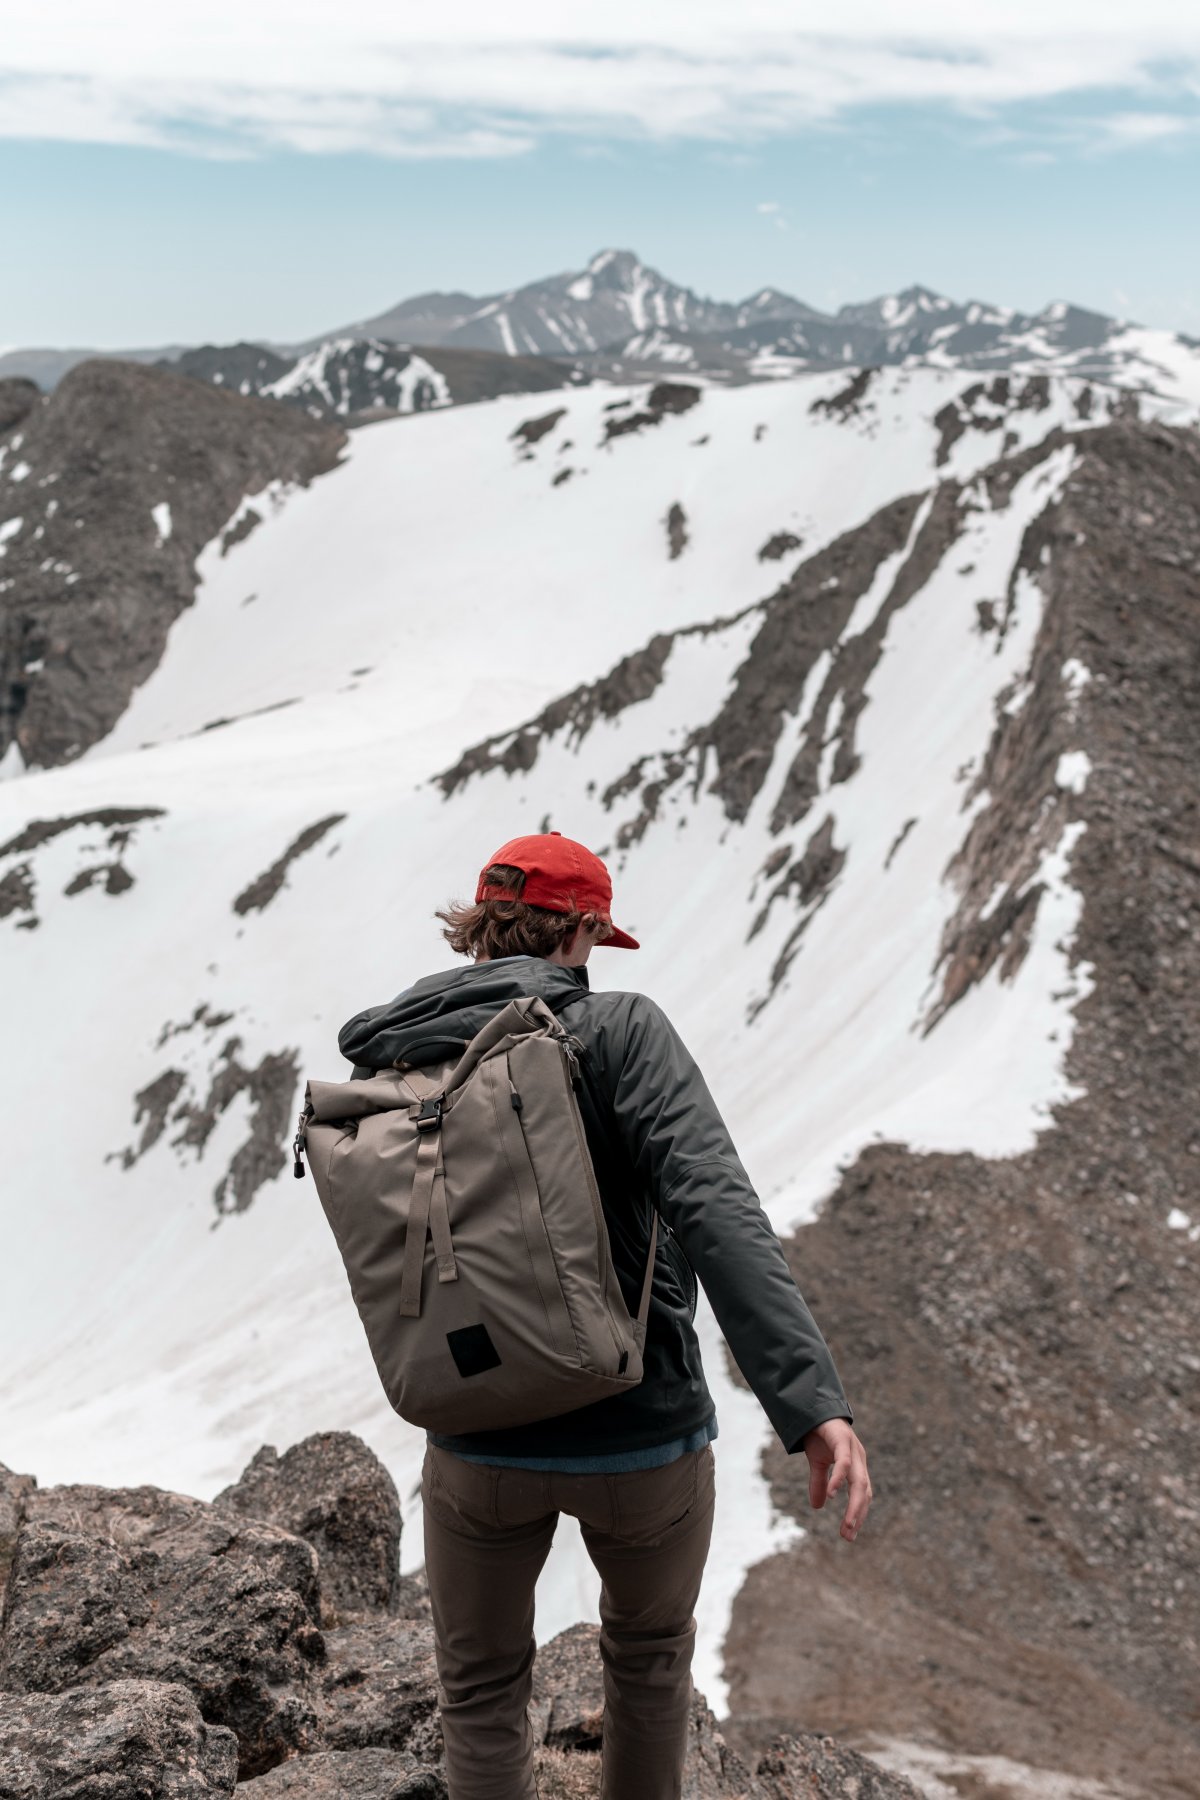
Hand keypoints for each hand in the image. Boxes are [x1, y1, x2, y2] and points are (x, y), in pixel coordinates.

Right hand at [802, 1417, 871, 1541]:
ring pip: (858, 1482)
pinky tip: (833, 1495)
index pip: (862, 1494)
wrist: (813, 1408)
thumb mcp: (818, 1463)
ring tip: (847, 1525)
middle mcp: (859, 1459)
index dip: (858, 1513)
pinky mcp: (842, 1439)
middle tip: (848, 1536)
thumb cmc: (819, 1434)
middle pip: (864, 1492)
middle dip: (858, 1515)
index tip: (850, 1534)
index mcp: (856, 1466)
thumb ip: (820, 1483)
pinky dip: (839, 1479)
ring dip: (854, 1505)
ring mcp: (853, 1449)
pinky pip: (844, 1463)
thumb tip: (819, 1506)